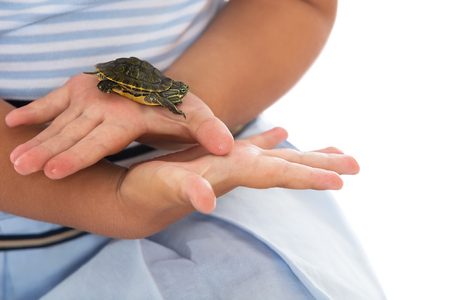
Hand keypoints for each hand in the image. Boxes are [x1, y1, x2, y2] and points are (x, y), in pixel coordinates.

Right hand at [5, 73, 232, 178]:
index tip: (54, 172)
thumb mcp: (195, 117)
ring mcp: (91, 92)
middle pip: (74, 131)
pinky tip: (13, 123)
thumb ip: (209, 131)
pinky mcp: (80, 86)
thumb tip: (227, 149)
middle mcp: (107, 102)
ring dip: (37, 138)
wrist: (159, 84)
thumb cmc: (176, 108)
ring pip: (60, 118)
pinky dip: (35, 112)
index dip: (79, 156)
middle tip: (22, 169)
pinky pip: (53, 100)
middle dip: (48, 150)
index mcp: (132, 113)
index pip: (102, 139)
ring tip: (15, 161)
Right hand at [117, 127, 359, 236]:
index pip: (279, 175)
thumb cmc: (149, 191)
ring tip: (334, 150)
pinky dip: (270, 139)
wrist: (138, 199)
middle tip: (357, 164)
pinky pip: (254, 146)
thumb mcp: (165, 186)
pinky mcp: (220, 158)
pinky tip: (282, 131)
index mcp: (233, 172)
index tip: (341, 181)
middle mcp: (239, 169)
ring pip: (277, 157)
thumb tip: (207, 200)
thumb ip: (187, 190)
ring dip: (305, 154)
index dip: (309, 177)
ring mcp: (232, 163)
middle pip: (289, 167)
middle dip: (322, 165)